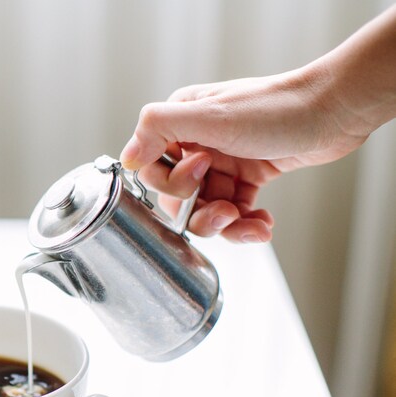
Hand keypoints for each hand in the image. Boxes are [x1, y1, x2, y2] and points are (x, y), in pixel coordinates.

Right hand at [120, 68, 369, 242]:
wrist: (334, 111)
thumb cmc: (277, 108)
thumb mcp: (210, 115)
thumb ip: (159, 129)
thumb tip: (126, 157)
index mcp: (180, 123)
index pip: (151, 169)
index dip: (174, 183)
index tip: (203, 172)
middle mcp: (197, 143)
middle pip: (178, 198)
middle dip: (201, 213)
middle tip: (227, 210)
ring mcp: (223, 161)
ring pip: (206, 210)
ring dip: (227, 225)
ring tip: (250, 224)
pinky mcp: (248, 176)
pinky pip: (235, 212)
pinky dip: (247, 223)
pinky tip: (262, 222)